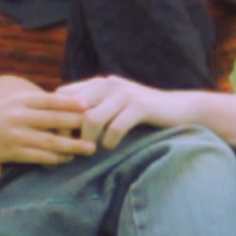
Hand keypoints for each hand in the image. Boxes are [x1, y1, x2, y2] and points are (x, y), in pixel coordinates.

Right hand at [0, 90, 96, 164]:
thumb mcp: (12, 102)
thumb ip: (35, 103)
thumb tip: (66, 104)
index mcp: (20, 101)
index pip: (50, 100)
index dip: (70, 103)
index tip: (88, 105)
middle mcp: (19, 117)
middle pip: (54, 120)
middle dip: (78, 124)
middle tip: (98, 126)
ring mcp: (16, 136)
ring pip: (50, 142)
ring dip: (72, 146)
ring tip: (89, 148)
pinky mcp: (13, 153)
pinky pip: (39, 157)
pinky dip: (55, 159)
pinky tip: (67, 159)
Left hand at [56, 75, 189, 149]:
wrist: (180, 109)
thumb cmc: (144, 113)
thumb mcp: (115, 106)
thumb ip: (94, 109)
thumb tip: (63, 129)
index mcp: (99, 83)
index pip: (63, 95)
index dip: (55, 117)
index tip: (55, 138)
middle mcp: (109, 84)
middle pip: (73, 108)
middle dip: (67, 132)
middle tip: (67, 152)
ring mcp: (125, 94)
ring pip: (91, 119)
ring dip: (87, 140)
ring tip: (90, 152)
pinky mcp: (140, 106)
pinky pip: (115, 128)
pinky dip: (109, 142)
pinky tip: (110, 148)